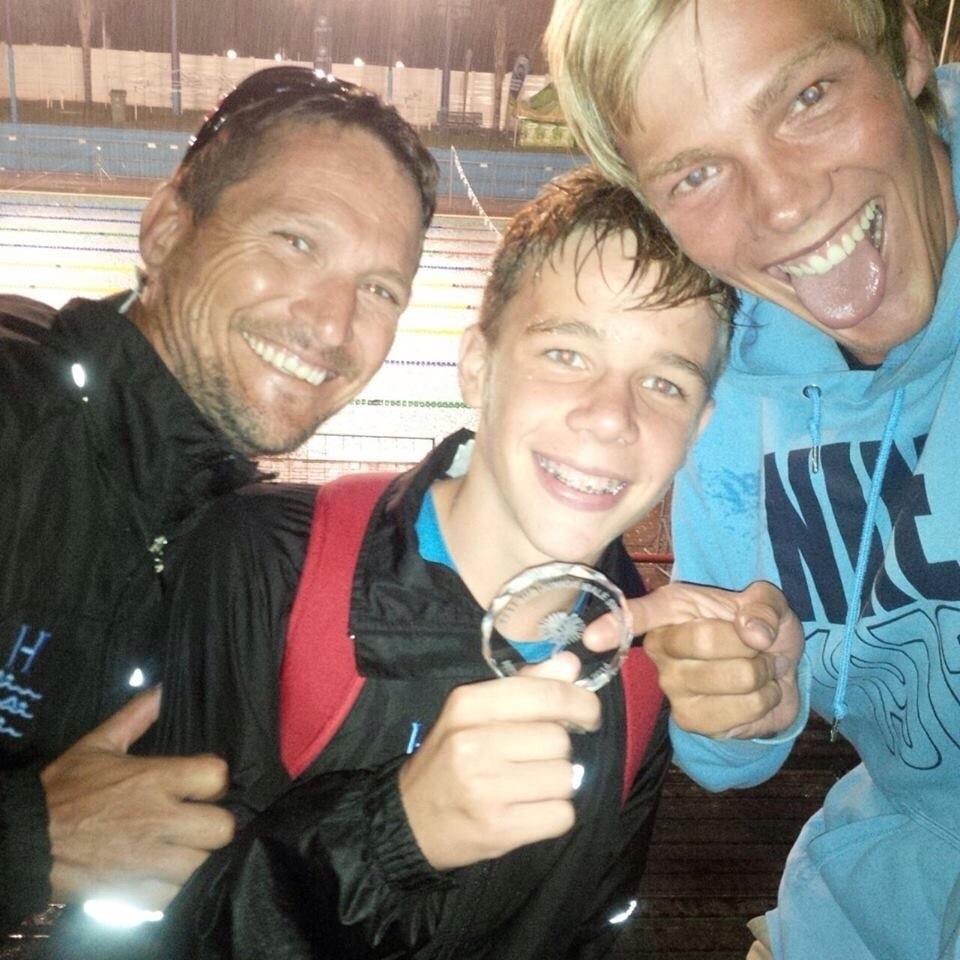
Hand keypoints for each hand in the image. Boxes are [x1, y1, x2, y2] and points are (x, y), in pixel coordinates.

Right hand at [41, 686, 235, 909]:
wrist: (22, 840)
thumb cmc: (61, 789)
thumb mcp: (96, 745)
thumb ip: (134, 717)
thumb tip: (159, 690)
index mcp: (154, 780)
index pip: (217, 777)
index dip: (215, 779)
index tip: (204, 783)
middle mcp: (159, 820)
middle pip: (222, 828)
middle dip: (215, 824)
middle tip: (200, 820)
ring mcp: (149, 861)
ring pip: (202, 865)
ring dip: (196, 857)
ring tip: (183, 847)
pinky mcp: (133, 893)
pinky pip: (174, 895)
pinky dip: (172, 887)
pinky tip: (162, 873)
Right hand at [398, 654, 596, 870]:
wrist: (410, 821)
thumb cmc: (449, 758)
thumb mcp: (474, 712)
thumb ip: (525, 684)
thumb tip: (571, 665)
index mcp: (468, 704)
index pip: (547, 695)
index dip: (580, 704)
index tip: (587, 715)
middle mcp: (473, 743)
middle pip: (559, 739)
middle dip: (557, 750)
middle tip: (535, 758)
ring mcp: (484, 789)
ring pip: (564, 778)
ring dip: (557, 783)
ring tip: (528, 785)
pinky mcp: (498, 829)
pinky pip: (561, 816)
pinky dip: (554, 814)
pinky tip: (529, 809)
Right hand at [615, 581, 802, 739]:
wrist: (778, 673)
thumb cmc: (759, 630)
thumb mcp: (769, 604)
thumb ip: (764, 607)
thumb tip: (754, 633)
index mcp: (670, 610)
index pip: (638, 616)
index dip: (615, 625)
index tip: (592, 638)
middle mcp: (660, 648)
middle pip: (704, 642)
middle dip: (750, 644)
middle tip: (755, 647)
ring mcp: (671, 687)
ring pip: (733, 677)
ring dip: (763, 674)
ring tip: (757, 670)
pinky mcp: (689, 720)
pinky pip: (741, 711)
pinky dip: (764, 701)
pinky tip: (755, 695)